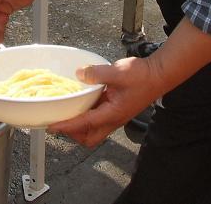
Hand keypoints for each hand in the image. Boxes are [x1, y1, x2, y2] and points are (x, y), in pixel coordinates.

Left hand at [50, 20, 210, 147]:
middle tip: (59, 122)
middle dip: (73, 134)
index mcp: (112, 114)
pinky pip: (99, 119)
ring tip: (67, 113)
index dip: (66, 126)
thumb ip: (97, 73)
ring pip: (94, 131)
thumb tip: (79, 74)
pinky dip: (88, 116)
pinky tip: (82, 102)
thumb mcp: (117, 72)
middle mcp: (113, 120)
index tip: (52, 126)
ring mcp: (116, 116)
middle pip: (89, 137)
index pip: (84, 124)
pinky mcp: (117, 110)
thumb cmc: (141, 76)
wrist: (159, 75)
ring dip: (80, 126)